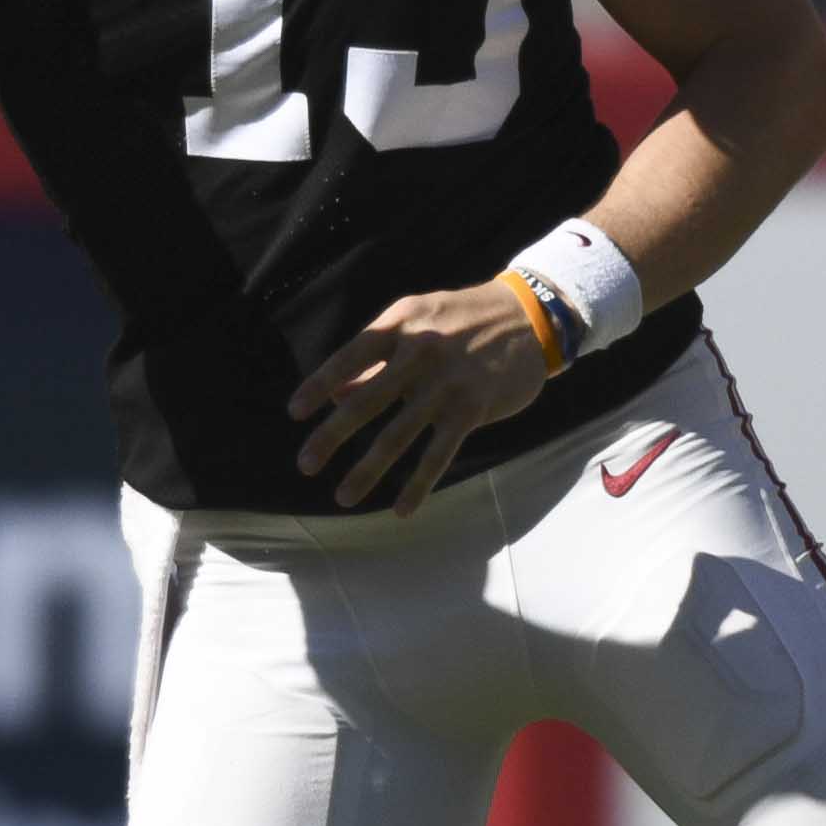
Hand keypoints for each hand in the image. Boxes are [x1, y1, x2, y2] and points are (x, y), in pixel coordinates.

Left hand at [290, 283, 554, 513]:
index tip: (295, 413)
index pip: (349, 357)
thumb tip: (334, 394)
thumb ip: (377, 356)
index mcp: (401, 325)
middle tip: (305, 464)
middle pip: (366, 401)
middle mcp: (420, 353)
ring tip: (343, 496)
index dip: (318, 385)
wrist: (530, 317)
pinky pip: (439, 454)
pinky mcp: (472, 408)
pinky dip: (418, 484)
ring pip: (398, 435)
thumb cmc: (463, 320)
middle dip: (331, 437)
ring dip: (367, 470)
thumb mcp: (417, 321)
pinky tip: (400, 508)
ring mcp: (446, 383)